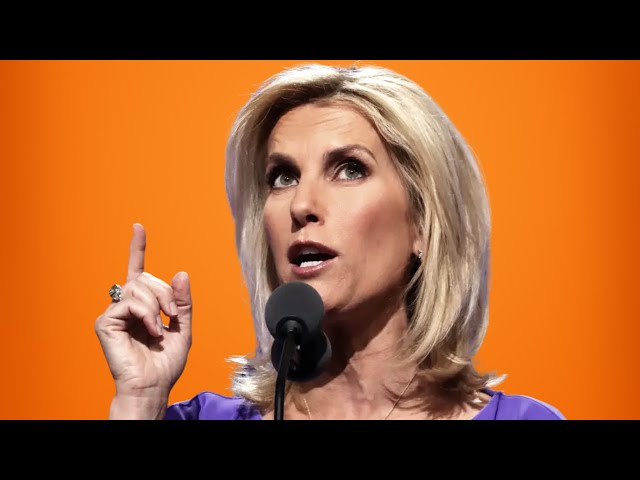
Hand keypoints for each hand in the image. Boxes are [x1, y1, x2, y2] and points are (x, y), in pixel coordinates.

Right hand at [94, 223, 191, 415]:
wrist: (153, 385)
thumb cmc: (165, 362)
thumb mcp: (182, 327)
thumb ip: (182, 301)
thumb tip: (180, 272)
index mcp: (142, 305)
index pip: (138, 270)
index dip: (137, 248)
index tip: (138, 227)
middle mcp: (125, 305)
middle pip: (146, 278)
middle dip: (166, 294)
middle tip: (172, 315)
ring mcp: (113, 313)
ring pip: (138, 287)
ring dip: (157, 306)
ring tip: (159, 329)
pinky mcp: (104, 322)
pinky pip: (129, 303)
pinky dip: (146, 315)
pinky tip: (151, 331)